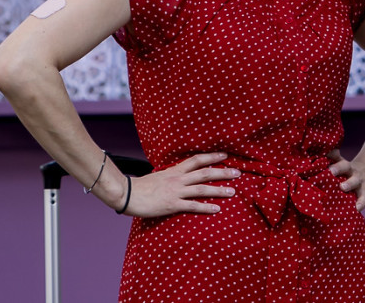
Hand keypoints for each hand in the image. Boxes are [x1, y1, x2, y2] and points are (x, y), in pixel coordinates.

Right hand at [123, 152, 239, 217]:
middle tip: (237, 173)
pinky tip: (217, 209)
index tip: (225, 156)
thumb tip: (180, 174)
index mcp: (174, 171)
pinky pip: (192, 206)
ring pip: (202, 189)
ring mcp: (176, 191)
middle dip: (222, 172)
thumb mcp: (158, 176)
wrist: (128, 194)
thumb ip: (171, 175)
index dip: (212, 157)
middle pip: (205, 173)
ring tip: (233, 191)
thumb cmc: (141, 187)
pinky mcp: (172, 204)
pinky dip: (205, 207)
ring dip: (219, 190)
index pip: (197, 160)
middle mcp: (178, 179)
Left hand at [328, 149, 364, 211]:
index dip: (337, 168)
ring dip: (353, 191)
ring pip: (359, 188)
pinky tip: (357, 209)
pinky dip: (361, 204)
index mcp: (348, 168)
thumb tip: (324, 151)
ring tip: (346, 193)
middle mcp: (356, 176)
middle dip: (347, 182)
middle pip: (352, 178)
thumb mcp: (344, 164)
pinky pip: (364, 199)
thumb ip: (334, 158)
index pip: (343, 166)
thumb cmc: (351, 170)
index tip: (330, 170)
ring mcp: (362, 185)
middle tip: (341, 186)